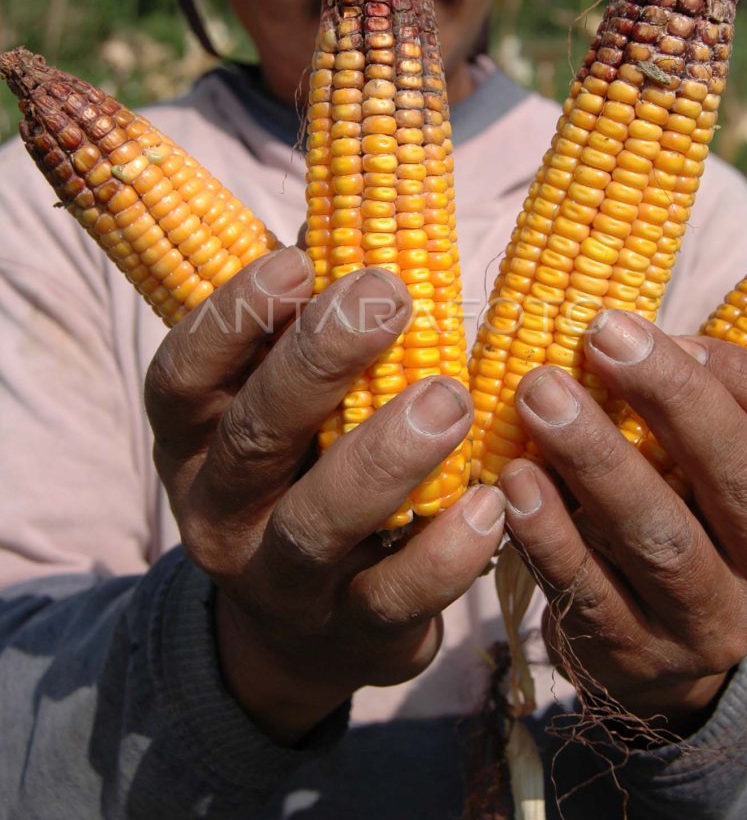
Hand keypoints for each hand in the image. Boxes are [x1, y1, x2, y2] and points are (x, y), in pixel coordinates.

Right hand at [145, 247, 504, 743]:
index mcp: (196, 439)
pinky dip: (445, 553)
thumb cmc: (304, 467)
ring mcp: (281, 581)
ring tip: (449, 398)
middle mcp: (220, 511)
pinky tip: (491, 503)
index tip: (297, 261)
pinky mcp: (351, 633)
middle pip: (253, 438)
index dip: (231, 317)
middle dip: (318, 363)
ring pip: (317, 524)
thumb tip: (369, 186)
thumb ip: (306, 320)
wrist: (301, 622)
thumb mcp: (283, 401)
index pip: (182, 376)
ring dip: (384, 456)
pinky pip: (394, 598)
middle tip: (390, 297)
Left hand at [499, 310, 746, 732]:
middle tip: (602, 336)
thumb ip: (702, 410)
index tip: (669, 331)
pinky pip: (591, 594)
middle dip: (673, 399)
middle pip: (743, 482)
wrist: (667, 659)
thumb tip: (635, 329)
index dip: (743, 378)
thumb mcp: (717, 471)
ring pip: (662, 540)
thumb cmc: (691, 524)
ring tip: (539, 396)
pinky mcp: (637, 658)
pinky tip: (512, 483)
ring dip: (596, 460)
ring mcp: (710, 623)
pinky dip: (549, 534)